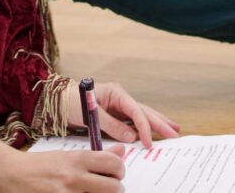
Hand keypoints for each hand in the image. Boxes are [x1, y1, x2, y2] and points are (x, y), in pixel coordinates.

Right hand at [0, 145, 128, 192]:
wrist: (10, 175)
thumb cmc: (39, 166)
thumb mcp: (66, 156)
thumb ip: (95, 157)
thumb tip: (120, 151)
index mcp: (76, 160)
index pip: (114, 163)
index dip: (119, 170)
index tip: (114, 174)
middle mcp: (74, 178)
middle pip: (115, 188)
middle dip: (115, 189)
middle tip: (107, 188)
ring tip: (92, 192)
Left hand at [63, 80, 180, 148]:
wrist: (60, 100)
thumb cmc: (72, 102)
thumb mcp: (90, 113)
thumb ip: (110, 125)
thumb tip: (131, 136)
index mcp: (116, 93)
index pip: (135, 111)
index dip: (143, 127)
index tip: (147, 142)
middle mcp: (121, 98)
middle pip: (144, 111)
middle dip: (160, 123)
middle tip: (175, 134)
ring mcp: (120, 105)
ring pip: (143, 114)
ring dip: (158, 122)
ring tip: (174, 129)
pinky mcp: (117, 113)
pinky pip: (134, 120)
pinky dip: (146, 126)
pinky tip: (156, 130)